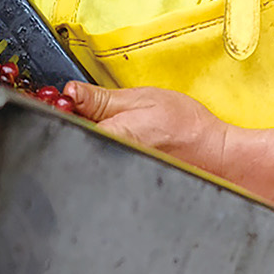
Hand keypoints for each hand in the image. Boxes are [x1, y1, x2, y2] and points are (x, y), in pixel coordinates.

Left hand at [63, 81, 229, 174]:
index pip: (64, 123)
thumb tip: (69, 92)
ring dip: (88, 138)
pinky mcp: (120, 182)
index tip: (67, 101)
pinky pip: (99, 163)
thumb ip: (99, 98)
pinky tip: (121, 144)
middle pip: (71, 141)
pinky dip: (101, 151)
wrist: (213, 155)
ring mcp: (113, 173)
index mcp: (109, 135)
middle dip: (73, 124)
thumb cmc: (185, 127)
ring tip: (117, 129)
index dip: (60, 110)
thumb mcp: (141, 98)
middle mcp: (107, 159)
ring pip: (84, 152)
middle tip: (96, 113)